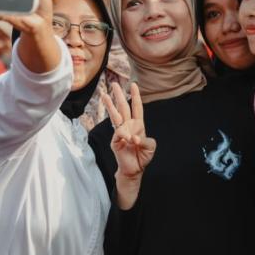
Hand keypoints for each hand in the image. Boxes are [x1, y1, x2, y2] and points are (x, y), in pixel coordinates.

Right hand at [103, 82, 155, 209]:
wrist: (134, 170)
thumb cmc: (142, 157)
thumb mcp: (150, 147)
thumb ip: (145, 140)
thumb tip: (133, 138)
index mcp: (138, 125)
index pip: (137, 108)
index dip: (135, 96)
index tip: (134, 85)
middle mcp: (128, 126)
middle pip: (123, 107)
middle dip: (119, 95)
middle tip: (114, 83)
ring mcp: (120, 133)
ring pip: (115, 116)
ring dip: (110, 105)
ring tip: (104, 94)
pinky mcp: (115, 141)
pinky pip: (119, 134)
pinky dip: (125, 136)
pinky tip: (129, 141)